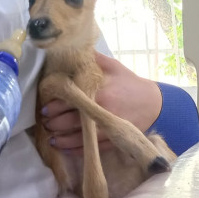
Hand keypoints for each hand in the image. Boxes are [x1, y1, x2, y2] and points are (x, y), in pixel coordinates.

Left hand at [42, 53, 161, 152]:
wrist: (154, 104)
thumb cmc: (130, 83)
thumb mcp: (113, 67)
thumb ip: (93, 59)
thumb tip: (74, 47)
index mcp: (98, 92)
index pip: (68, 100)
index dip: (53, 105)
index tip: (44, 107)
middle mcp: (101, 111)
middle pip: (69, 121)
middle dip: (53, 122)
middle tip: (45, 121)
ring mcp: (106, 128)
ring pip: (77, 138)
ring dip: (60, 139)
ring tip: (51, 137)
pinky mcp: (111, 141)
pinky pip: (89, 148)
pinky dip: (74, 150)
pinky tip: (64, 147)